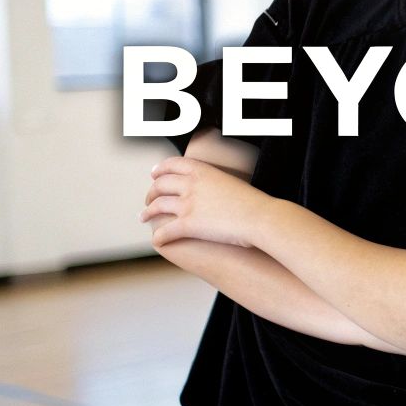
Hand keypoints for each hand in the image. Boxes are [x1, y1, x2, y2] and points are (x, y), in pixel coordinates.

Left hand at [141, 157, 273, 248]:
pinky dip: (159, 236)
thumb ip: (217, 184)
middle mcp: (191, 185)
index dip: (160, 169)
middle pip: (160, 185)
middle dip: (151, 192)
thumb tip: (215, 190)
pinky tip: (157, 240)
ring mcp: (187, 205)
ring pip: (157, 207)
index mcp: (203, 171)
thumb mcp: (233, 183)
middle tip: (148, 198)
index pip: (172, 165)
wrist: (261, 218)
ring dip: (147, 212)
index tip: (154, 174)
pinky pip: (165, 231)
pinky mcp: (187, 225)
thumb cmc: (255, 204)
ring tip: (144, 217)